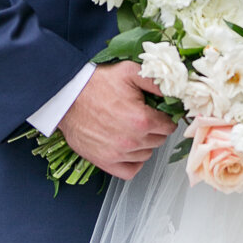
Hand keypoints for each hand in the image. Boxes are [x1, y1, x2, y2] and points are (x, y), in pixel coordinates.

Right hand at [58, 61, 174, 180]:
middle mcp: (131, 140)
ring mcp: (118, 153)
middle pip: (159, 140)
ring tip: (132, 128)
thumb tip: (175, 91)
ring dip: (144, 144)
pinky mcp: (104, 162)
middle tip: (143, 117)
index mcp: (141, 120)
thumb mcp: (130, 71)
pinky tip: (129, 148)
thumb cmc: (96, 84)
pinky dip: (133, 161)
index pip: (169, 126)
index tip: (159, 112)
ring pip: (146, 154)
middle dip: (155, 129)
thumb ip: (156, 82)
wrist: (67, 97)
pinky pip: (130, 170)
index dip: (165, 117)